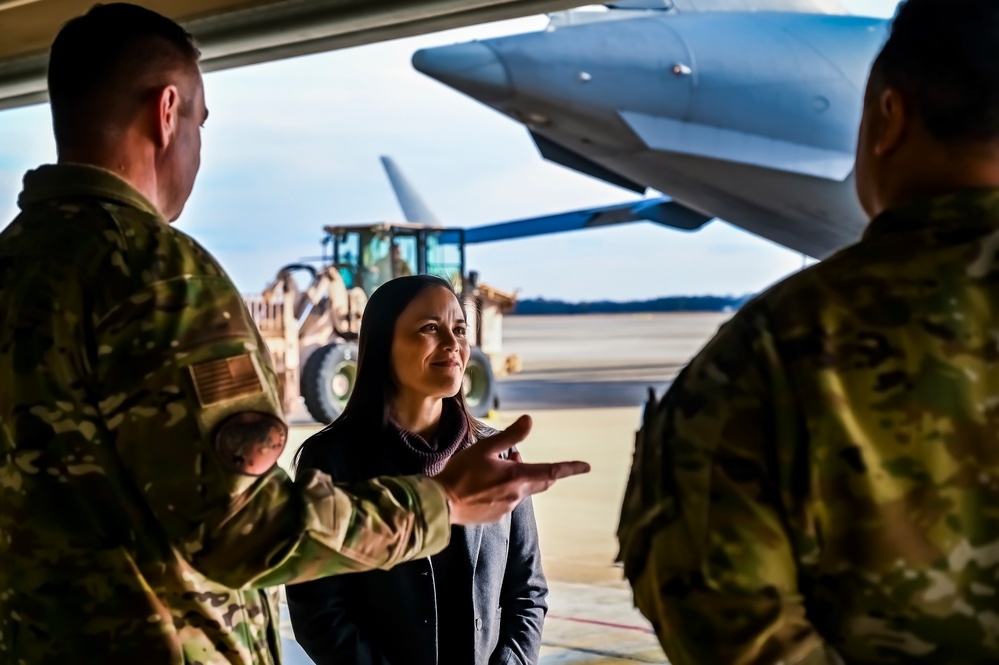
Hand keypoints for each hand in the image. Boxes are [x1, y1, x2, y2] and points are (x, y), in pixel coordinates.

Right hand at [432, 415, 589, 524]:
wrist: (440, 504)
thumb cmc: (461, 473)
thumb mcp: (485, 449)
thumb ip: (510, 436)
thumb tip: (530, 420)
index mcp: (517, 477)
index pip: (552, 472)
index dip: (570, 468)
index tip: (586, 467)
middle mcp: (516, 495)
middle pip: (539, 482)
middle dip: (538, 470)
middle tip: (516, 456)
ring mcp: (506, 508)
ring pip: (521, 490)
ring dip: (516, 477)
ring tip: (493, 466)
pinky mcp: (495, 517)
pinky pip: (507, 500)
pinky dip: (503, 489)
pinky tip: (484, 483)